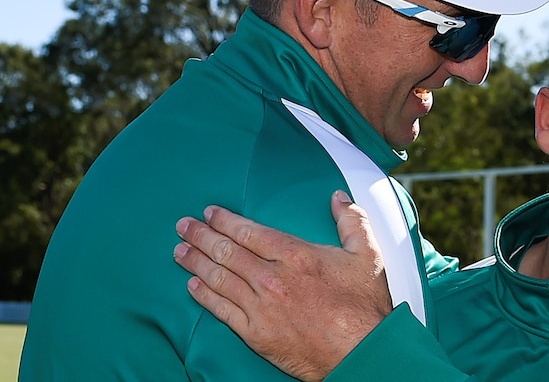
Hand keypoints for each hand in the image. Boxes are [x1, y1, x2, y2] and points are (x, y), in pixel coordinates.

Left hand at [173, 190, 393, 380]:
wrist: (361, 352)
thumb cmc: (364, 306)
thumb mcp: (367, 254)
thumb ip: (352, 220)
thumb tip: (337, 198)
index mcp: (296, 255)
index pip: (249, 231)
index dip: (226, 220)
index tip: (211, 213)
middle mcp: (273, 278)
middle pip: (227, 251)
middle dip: (201, 236)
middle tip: (184, 226)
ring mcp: (261, 307)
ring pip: (219, 279)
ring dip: (195, 262)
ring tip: (179, 251)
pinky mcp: (256, 333)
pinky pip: (222, 311)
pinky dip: (204, 296)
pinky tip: (192, 286)